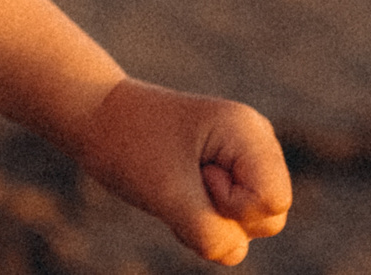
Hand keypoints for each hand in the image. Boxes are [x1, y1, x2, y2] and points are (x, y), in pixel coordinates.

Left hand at [69, 78, 290, 263]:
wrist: (97, 118)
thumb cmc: (129, 147)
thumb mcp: (168, 196)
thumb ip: (211, 234)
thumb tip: (233, 253)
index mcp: (249, 131)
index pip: (273, 202)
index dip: (231, 205)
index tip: (194, 174)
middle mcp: (257, 142)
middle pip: (270, 217)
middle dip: (221, 216)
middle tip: (181, 180)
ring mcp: (245, 159)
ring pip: (252, 225)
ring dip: (208, 220)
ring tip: (176, 185)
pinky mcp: (230, 175)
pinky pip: (232, 223)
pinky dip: (201, 219)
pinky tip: (177, 192)